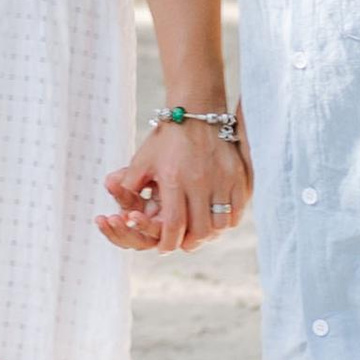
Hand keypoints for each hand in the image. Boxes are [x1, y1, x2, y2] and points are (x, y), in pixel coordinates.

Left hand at [98, 113, 250, 254]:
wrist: (196, 113)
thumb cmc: (166, 139)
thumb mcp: (142, 160)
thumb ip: (130, 187)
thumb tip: (120, 213)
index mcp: (174, 179)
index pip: (173, 224)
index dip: (168, 241)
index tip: (164, 246)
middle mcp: (200, 182)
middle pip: (199, 230)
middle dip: (189, 242)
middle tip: (183, 243)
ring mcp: (222, 180)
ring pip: (220, 224)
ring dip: (209, 233)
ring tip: (200, 233)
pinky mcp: (238, 177)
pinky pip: (237, 211)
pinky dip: (227, 221)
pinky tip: (217, 220)